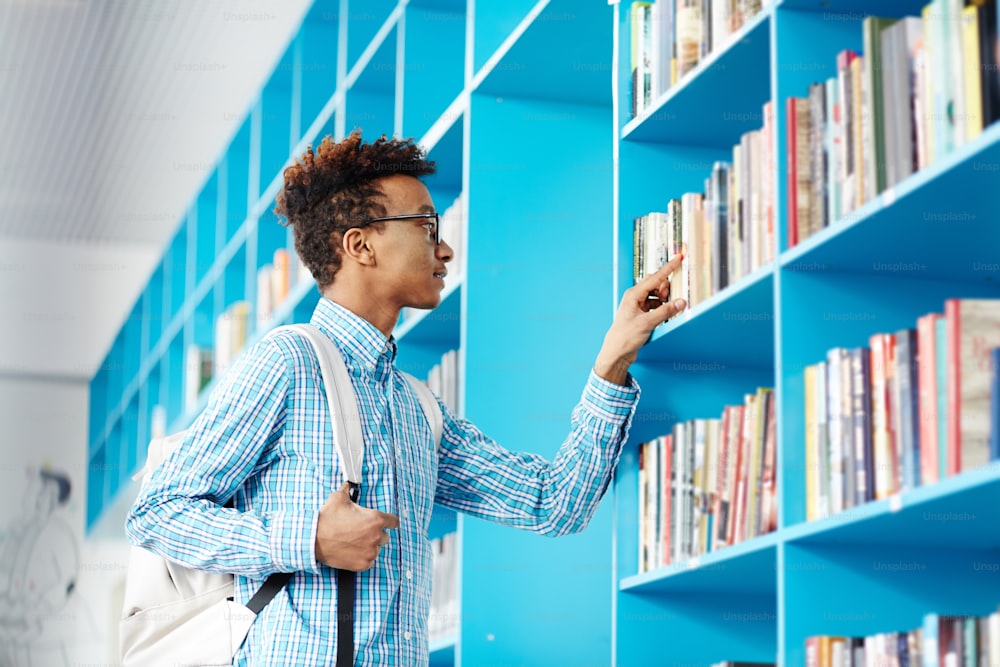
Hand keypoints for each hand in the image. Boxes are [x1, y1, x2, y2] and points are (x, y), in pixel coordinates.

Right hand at [314, 482, 398, 570]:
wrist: (313, 538)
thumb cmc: (327, 518)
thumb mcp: (339, 498)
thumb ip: (348, 490)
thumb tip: (348, 484)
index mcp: (375, 519)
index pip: (393, 522)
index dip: (390, 521)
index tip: (387, 523)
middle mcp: (376, 536)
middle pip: (385, 536)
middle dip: (376, 534)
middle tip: (361, 532)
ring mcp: (370, 552)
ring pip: (377, 549)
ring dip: (369, 546)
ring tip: (354, 542)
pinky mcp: (363, 564)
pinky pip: (369, 561)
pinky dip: (363, 557)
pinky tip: (352, 551)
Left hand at [593, 254, 686, 384]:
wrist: (617, 352)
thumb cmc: (626, 337)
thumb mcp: (648, 323)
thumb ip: (666, 311)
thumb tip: (681, 302)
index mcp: (634, 294)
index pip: (655, 277)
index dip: (668, 267)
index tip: (679, 257)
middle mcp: (635, 297)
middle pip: (656, 284)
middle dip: (666, 290)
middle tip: (670, 300)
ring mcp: (638, 305)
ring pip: (657, 295)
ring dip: (664, 301)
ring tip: (666, 311)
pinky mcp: (642, 314)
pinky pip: (656, 305)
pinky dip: (662, 308)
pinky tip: (663, 316)